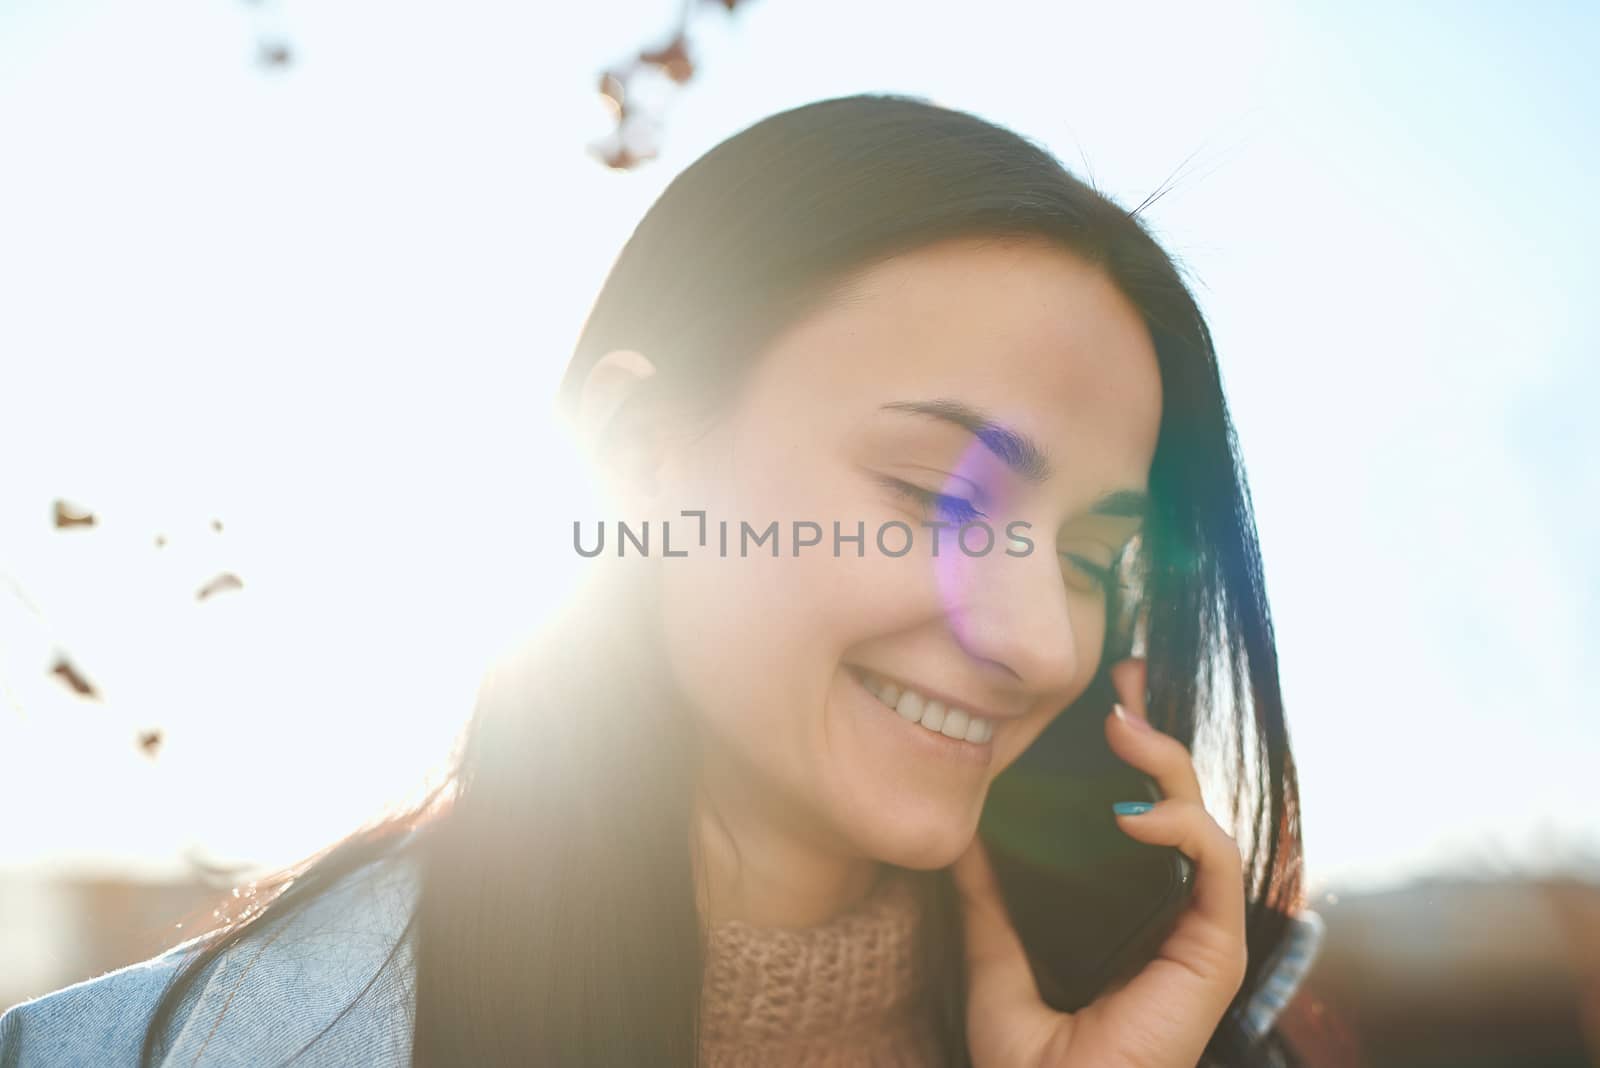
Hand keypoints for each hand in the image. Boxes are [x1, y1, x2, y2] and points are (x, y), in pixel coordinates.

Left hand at [952, 657, 1248, 1067]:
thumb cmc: (1027, 1055)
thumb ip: (987, 889)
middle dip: (1156, 731)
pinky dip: (1182, 826)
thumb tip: (962, 826)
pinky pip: (1217, 866)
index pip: (1138, 810)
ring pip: (1202, 817)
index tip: (1103, 694)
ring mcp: (1198, 927)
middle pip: (1176, 800)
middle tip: (1124, 677)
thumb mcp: (994, 950)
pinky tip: (1134, 813)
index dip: (1130, 750)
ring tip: (1122, 727)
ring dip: (1167, 762)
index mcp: (1128, 906)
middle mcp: (1170, 909)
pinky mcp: (1216, 948)